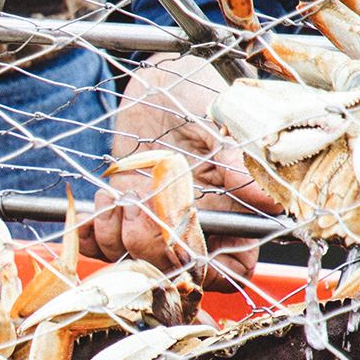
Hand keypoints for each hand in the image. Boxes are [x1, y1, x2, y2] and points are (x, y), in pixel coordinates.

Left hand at [82, 56, 281, 286]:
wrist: (162, 86)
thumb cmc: (201, 102)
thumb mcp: (220, 129)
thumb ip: (236, 165)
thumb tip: (268, 199)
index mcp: (235, 219)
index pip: (231, 272)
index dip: (206, 271)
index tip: (181, 240)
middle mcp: (197, 230)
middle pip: (173, 272)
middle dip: (147, 245)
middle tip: (136, 203)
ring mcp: (158, 227)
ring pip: (133, 264)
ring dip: (115, 237)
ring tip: (116, 195)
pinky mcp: (125, 218)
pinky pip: (102, 248)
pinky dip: (91, 236)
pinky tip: (93, 210)